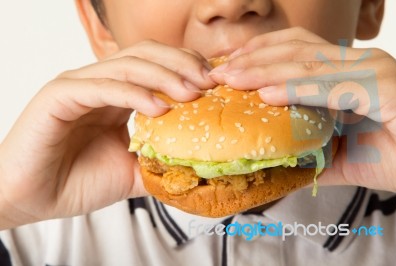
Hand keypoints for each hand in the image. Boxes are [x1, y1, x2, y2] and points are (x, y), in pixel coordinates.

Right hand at [0, 40, 214, 228]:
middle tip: (209, 82)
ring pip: (126, 65)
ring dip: (163, 76)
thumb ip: (159, 162)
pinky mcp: (59, 96)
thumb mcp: (131, 170)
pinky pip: (101, 86)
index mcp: (115, 94)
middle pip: (145, 54)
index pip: (155, 64)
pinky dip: (132, 93)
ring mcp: (78, 85)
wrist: (33, 199)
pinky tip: (158, 107)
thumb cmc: (76, 181)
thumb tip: (195, 166)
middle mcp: (98, 82)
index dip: (186, 67)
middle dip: (181, 64)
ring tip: (191, 93)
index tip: (214, 84)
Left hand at [210, 27, 395, 192]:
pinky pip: (332, 85)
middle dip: (251, 59)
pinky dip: (298, 89)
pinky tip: (268, 95)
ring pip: (308, 63)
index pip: (294, 49)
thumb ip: (307, 154)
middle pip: (294, 49)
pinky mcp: (385, 88)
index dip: (257, 55)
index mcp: (345, 69)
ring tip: (231, 80)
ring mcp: (373, 70)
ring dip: (265, 70)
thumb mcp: (339, 154)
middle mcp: (359, 62)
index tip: (226, 69)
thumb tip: (273, 163)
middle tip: (218, 73)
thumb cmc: (394, 155)